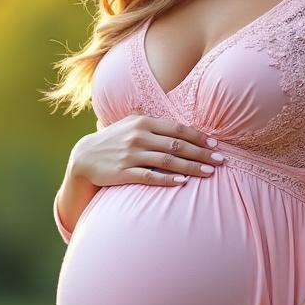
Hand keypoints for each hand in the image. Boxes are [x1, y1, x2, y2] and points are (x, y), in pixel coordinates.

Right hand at [69, 115, 224, 187]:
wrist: (84, 158)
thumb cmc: (113, 141)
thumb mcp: (129, 124)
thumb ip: (152, 123)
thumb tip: (180, 123)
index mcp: (143, 122)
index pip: (177, 128)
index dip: (199, 136)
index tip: (216, 144)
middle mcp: (138, 136)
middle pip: (177, 145)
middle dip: (202, 153)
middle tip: (221, 161)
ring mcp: (130, 155)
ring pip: (168, 161)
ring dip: (191, 167)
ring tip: (210, 173)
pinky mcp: (123, 172)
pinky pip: (150, 176)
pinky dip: (168, 179)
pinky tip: (183, 182)